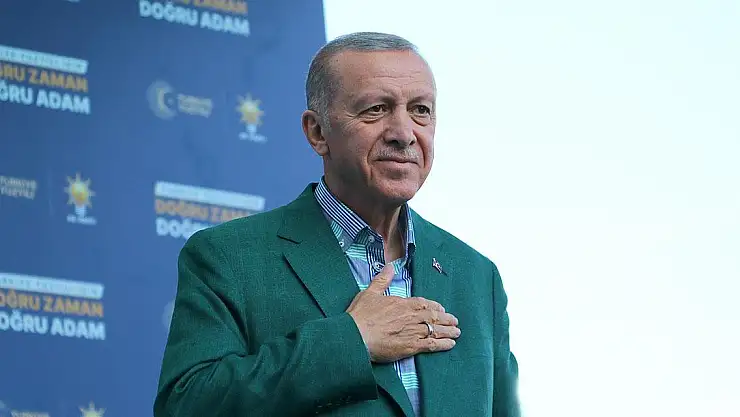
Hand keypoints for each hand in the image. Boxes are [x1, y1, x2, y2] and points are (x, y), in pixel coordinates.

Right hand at [346, 264, 460, 362]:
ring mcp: (413, 331)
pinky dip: (443, 344)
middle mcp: (411, 316)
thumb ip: (382, 280)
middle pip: (434, 316)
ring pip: (436, 330)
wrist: (356, 336)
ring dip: (448, 331)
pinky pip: (432, 344)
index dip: (435, 307)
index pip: (424, 303)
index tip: (441, 309)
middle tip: (455, 321)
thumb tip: (390, 266)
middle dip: (446, 319)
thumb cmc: (360, 315)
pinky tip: (450, 344)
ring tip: (456, 333)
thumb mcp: (370, 293)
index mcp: (403, 303)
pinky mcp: (411, 347)